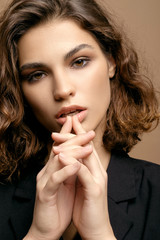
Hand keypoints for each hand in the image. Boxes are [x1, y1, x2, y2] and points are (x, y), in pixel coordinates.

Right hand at [24, 117, 80, 239]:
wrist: (47, 229)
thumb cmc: (59, 205)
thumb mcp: (69, 184)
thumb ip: (72, 169)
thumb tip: (81, 156)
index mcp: (56, 168)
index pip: (65, 147)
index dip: (71, 133)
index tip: (78, 120)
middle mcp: (49, 170)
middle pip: (61, 149)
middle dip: (73, 137)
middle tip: (84, 127)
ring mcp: (45, 181)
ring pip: (58, 160)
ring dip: (73, 151)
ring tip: (86, 144)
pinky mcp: (45, 193)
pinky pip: (55, 179)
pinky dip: (66, 171)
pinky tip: (76, 165)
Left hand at [54, 116, 115, 239]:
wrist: (96, 230)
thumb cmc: (87, 207)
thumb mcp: (81, 186)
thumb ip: (78, 171)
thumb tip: (70, 158)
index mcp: (95, 170)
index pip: (86, 147)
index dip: (78, 133)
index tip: (70, 122)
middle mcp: (99, 171)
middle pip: (86, 147)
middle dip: (74, 134)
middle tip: (64, 122)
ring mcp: (98, 179)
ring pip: (85, 156)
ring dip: (70, 145)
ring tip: (56, 137)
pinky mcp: (94, 190)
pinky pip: (82, 173)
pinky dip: (72, 163)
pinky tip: (61, 156)